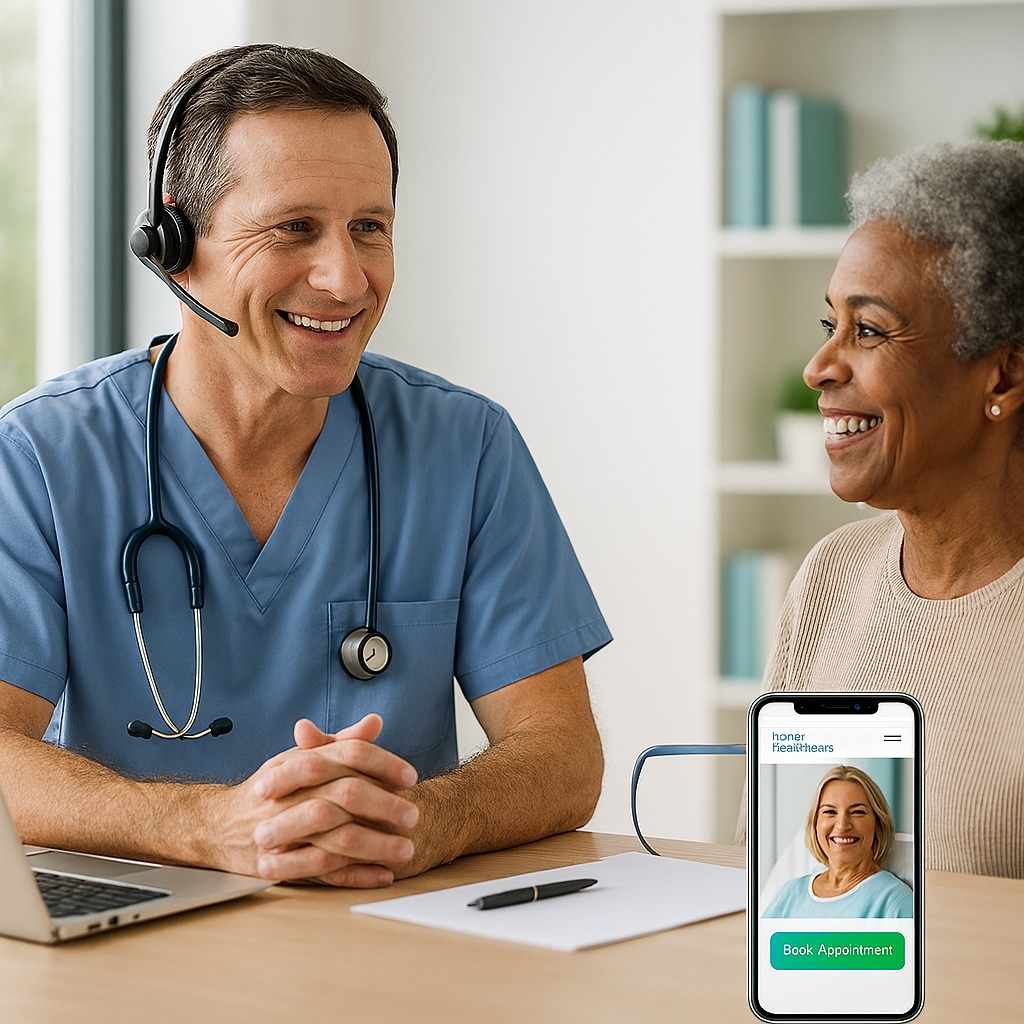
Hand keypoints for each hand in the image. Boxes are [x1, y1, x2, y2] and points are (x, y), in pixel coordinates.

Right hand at [247, 715, 419, 886]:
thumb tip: (374, 722)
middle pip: (345, 794)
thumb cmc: (270, 789)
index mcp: (302, 763)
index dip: (383, 763)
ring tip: (405, 849)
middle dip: (384, 805)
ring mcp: (285, 831)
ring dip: (375, 845)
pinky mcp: (281, 863)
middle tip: (413, 815)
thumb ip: (341, 743)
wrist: (218, 824)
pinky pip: (322, 873)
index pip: (349, 755)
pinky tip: (382, 874)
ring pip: (336, 837)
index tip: (410, 777)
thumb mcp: (300, 758)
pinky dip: (355, 875)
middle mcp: (294, 794)